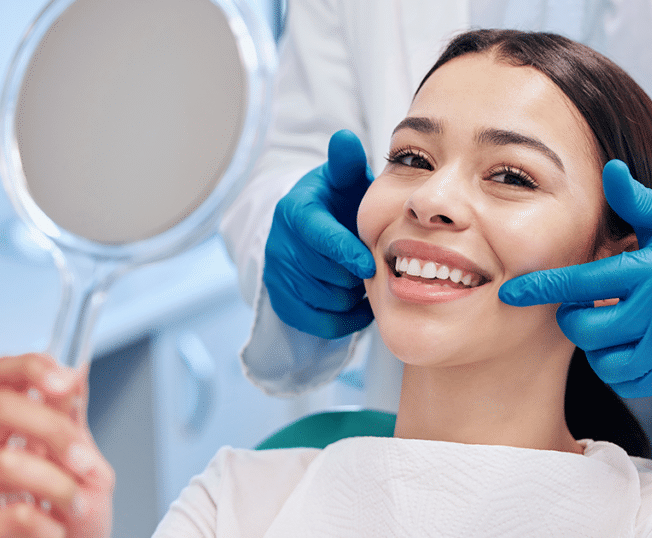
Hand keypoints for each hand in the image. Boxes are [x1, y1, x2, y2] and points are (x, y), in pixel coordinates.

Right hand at [0, 354, 113, 537]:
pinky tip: (54, 532)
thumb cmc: (76, 515)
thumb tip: (74, 371)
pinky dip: (49, 525)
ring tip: (77, 507)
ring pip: (7, 463)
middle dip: (54, 431)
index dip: (30, 367)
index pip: (4, 376)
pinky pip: (13, 515)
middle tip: (85, 463)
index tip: (65, 381)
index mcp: (12, 428)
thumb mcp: (86, 463)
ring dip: (59, 486)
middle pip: (0, 409)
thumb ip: (74, 422)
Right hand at [263, 129, 376, 338]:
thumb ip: (346, 163)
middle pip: (327, 274)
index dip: (346, 253)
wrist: (312, 229)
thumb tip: (345, 138)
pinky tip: (357, 301)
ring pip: (327, 300)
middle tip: (374, 266)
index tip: (370, 264)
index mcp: (295, 211)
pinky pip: (320, 322)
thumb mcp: (343, 179)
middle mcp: (279, 243)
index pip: (319, 237)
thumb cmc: (338, 202)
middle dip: (356, 274)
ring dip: (353, 295)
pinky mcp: (281, 301)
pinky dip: (345, 318)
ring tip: (364, 279)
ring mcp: (277, 274)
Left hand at [499, 160, 651, 397]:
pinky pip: (629, 382)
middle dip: (574, 318)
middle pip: (587, 329)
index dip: (542, 289)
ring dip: (596, 345)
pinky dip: (617, 367)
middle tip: (586, 304)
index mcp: (651, 271)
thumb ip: (635, 200)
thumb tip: (609, 169)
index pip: (582, 283)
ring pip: (604, 361)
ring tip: (610, 323)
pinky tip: (626, 344)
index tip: (511, 293)